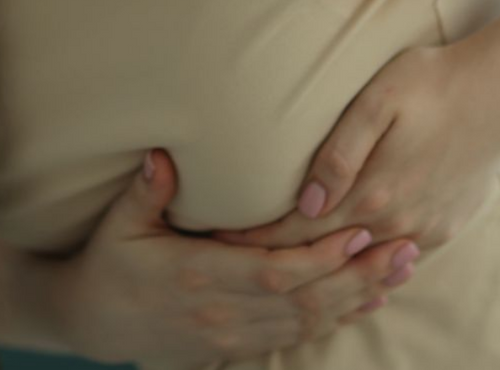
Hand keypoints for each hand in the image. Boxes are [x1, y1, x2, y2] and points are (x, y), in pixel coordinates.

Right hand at [58, 148, 421, 365]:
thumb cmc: (108, 264)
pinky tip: (367, 302)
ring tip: (400, 271)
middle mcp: (223, 311)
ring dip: (358, 298)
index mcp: (199, 277)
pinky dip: (335, 319)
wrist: (93, 321)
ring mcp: (232, 334)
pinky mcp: (235, 346)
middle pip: (305, 301)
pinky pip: (296, 336)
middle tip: (406, 249)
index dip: (320, 257)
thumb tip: (163, 153)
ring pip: (308, 322)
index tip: (358, 231)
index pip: (273, 273)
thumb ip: (147, 189)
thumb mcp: (118, 224)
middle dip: (359, 277)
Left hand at [211, 39, 499, 269]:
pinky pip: (396, 259)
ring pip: (361, 263)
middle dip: (278, 258)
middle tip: (232, 256)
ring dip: (322, 267)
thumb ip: (338, 154)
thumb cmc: (431, 81)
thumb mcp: (377, 102)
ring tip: (281, 268)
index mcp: (373, 193)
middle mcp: (398, 222)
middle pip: (324, 254)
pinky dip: (365, 265)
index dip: (256, 239)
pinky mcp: (445, 227)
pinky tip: (345, 263)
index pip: (298, 232)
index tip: (217, 238)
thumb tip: (307, 203)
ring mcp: (425, 230)